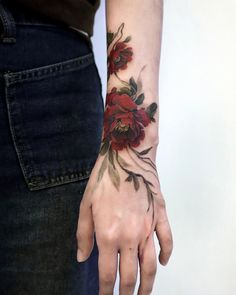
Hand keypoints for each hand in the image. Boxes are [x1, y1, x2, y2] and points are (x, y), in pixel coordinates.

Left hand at [76, 148, 172, 294]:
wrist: (126, 157)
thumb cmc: (104, 178)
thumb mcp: (85, 204)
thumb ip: (83, 234)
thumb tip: (82, 257)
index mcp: (108, 234)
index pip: (107, 273)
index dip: (105, 290)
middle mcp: (130, 236)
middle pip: (131, 275)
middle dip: (127, 293)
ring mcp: (147, 227)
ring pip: (151, 265)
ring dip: (148, 284)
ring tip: (144, 294)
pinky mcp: (159, 216)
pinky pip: (167, 240)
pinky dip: (166, 254)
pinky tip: (162, 262)